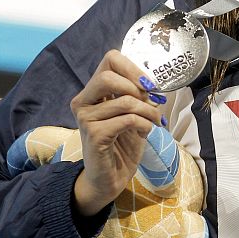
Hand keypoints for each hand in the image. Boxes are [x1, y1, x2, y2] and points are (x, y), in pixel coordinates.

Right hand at [70, 50, 166, 215]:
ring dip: (148, 110)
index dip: (133, 68)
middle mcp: (83, 102)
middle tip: (151, 102)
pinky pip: (128, 120)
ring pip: (125, 101)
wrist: (111, 177)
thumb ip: (137, 96)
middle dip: (137, 88)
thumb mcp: (133, 114)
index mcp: (92, 92)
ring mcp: (85, 119)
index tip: (149, 84)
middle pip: (107, 76)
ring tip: (155, 120)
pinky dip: (144, 124)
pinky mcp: (94, 135)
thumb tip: (151, 84)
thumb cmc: (123, 144)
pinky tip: (146, 132)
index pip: (110, 60)